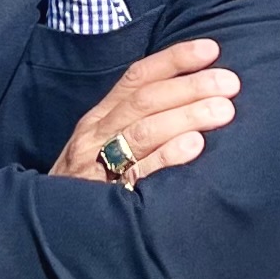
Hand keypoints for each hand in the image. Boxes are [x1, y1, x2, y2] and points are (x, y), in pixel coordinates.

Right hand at [50, 39, 237, 184]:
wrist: (50, 228)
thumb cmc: (88, 185)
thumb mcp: (102, 146)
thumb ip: (137, 122)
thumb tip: (192, 99)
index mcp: (99, 118)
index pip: (137, 78)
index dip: (174, 60)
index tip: (211, 50)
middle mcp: (96, 135)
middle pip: (145, 101)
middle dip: (190, 87)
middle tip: (229, 83)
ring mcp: (98, 165)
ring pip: (144, 130)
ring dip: (187, 116)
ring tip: (223, 111)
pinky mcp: (105, 197)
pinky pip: (138, 172)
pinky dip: (167, 156)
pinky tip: (194, 146)